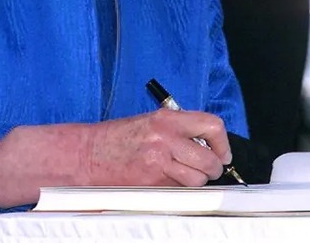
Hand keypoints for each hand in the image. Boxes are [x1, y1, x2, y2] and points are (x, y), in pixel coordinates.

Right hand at [82, 109, 231, 187]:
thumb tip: (207, 145)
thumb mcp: (151, 122)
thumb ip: (180, 130)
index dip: (222, 143)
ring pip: (196, 179)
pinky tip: (168, 183)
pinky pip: (177, 191)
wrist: (87, 155)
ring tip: (186, 178)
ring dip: (196, 182)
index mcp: (167, 119)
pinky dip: (178, 191)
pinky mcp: (150, 182)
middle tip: (210, 170)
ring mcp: (158, 162)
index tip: (222, 153)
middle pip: (208, 159)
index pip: (211, 126)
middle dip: (214, 169)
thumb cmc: (117, 139)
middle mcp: (165, 138)